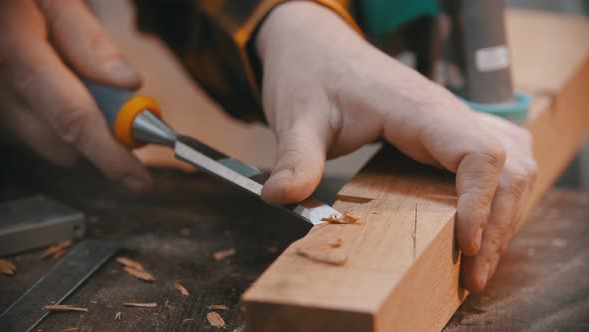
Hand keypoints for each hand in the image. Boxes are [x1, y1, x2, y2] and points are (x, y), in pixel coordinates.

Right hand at [0, 0, 150, 191]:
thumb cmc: (20, 0)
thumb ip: (88, 41)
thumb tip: (128, 83)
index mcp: (14, 52)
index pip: (70, 117)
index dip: (110, 155)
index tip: (137, 178)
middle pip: (61, 142)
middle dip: (99, 135)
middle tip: (118, 106)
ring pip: (47, 143)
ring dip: (74, 126)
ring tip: (74, 82)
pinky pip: (30, 133)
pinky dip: (51, 119)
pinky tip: (50, 87)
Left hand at [256, 2, 536, 291]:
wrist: (317, 49)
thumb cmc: (313, 75)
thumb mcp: (298, 117)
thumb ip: (294, 158)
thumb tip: (279, 198)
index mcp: (418, 110)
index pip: (479, 153)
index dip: (482, 203)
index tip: (465, 245)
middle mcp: (446, 115)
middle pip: (511, 166)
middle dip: (501, 224)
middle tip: (474, 277)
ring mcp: (450, 122)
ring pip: (513, 164)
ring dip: (506, 213)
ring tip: (481, 261)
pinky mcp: (445, 132)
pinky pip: (495, 160)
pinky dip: (498, 196)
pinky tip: (482, 224)